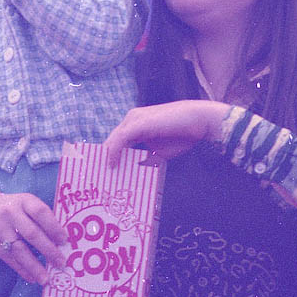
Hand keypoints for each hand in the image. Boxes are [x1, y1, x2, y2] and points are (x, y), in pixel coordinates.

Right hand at [0, 188, 66, 284]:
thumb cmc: (11, 208)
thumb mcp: (24, 204)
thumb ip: (39, 217)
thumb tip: (61, 240)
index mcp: (23, 201)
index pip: (40, 212)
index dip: (53, 226)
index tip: (64, 240)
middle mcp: (10, 213)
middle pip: (31, 233)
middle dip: (48, 250)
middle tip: (61, 262)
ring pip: (19, 250)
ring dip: (34, 266)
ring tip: (46, 278)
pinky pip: (9, 258)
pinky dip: (22, 270)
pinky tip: (32, 277)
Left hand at [102, 100, 231, 166]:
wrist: (198, 121)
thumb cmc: (182, 135)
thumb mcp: (160, 152)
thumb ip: (146, 159)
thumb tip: (137, 173)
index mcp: (136, 123)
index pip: (117, 140)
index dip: (110, 155)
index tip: (106, 172)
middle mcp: (132, 118)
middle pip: (112, 140)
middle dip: (104, 158)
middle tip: (98, 177)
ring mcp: (134, 119)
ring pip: (113, 140)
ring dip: (106, 157)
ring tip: (102, 175)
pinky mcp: (138, 123)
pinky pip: (120, 140)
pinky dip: (113, 153)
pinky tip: (111, 165)